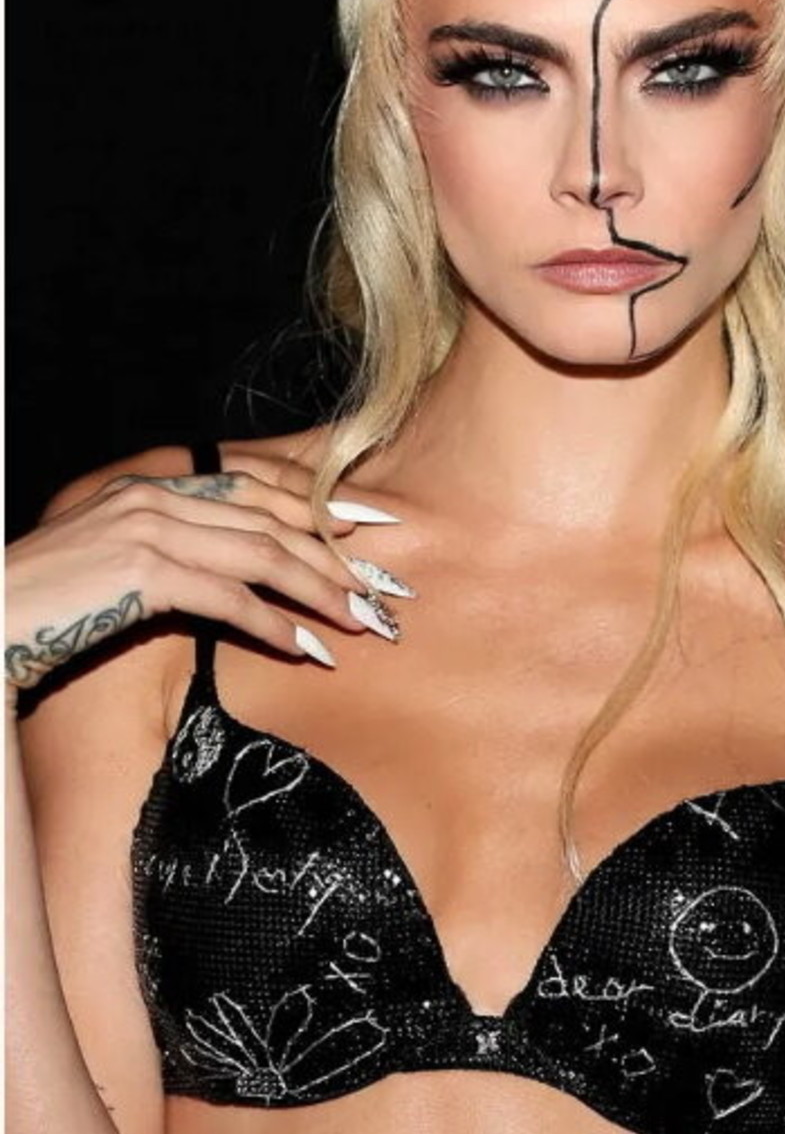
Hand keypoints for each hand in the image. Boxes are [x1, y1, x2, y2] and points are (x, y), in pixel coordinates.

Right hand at [4, 452, 414, 693]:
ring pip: (261, 554)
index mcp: (155, 486)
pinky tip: (302, 648)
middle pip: (270, 518)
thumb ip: (173, 554)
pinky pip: (228, 596)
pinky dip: (272, 623)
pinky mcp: (142, 570)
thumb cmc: (51, 605)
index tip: (372, 526)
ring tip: (359, 623)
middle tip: (384, 587)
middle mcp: (157, 495)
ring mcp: (149, 528)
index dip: (320, 503)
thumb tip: (239, 578)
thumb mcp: (117, 565)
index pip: (256, 485)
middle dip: (336, 554)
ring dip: (318, 592)